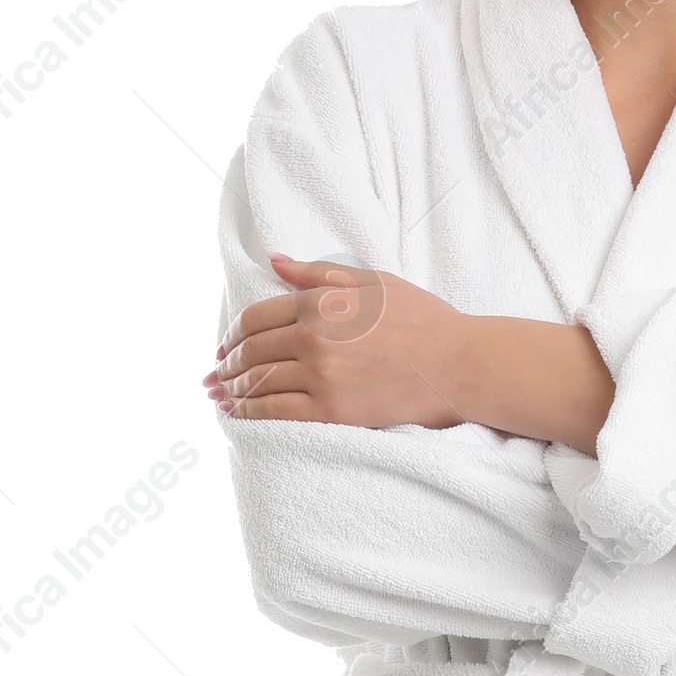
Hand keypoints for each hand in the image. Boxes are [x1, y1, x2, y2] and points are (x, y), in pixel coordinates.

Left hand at [205, 254, 470, 424]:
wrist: (459, 364)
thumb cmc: (423, 319)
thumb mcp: (371, 280)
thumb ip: (316, 273)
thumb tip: (274, 260)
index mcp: (319, 301)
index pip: (256, 317)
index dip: (233, 332)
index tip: (226, 343)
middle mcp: (313, 337)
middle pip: (251, 351)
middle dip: (227, 362)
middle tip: (216, 372)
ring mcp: (320, 375)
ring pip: (258, 382)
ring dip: (233, 389)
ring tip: (222, 395)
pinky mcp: (332, 410)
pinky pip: (275, 412)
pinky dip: (249, 413)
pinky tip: (238, 414)